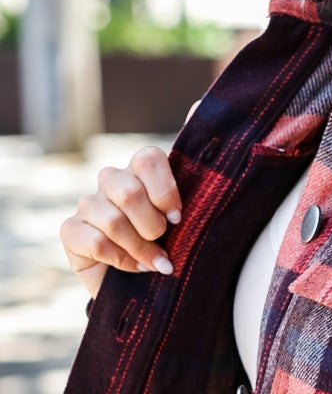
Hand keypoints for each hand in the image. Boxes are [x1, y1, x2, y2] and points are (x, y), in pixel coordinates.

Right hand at [60, 144, 182, 298]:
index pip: (148, 158)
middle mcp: (112, 182)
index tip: (178, 217)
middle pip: (128, 190)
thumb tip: (198, 104)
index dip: (165, 190)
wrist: (147, 289)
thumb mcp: (193, 217)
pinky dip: (121, 261)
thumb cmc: (172, 248)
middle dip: (152, 225)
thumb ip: (197, 170)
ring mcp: (88, 205)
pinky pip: (96, 242)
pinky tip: (133, 269)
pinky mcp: (71, 231)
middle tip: (163, 241)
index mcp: (141, 173)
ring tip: (155, 263)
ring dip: (140, 249)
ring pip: (113, 220)